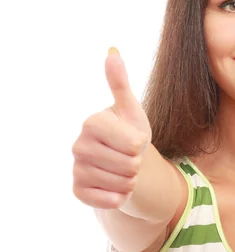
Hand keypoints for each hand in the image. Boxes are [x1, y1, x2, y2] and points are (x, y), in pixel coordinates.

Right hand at [72, 48, 151, 208]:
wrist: (123, 162)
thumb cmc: (129, 132)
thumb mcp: (131, 109)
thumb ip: (120, 83)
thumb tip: (112, 52)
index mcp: (92, 123)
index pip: (133, 144)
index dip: (140, 144)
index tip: (133, 139)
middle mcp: (78, 145)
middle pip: (129, 165)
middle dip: (137, 163)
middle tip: (129, 157)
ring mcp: (76, 169)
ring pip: (122, 183)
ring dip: (131, 180)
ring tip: (124, 170)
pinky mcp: (78, 191)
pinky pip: (111, 200)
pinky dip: (121, 196)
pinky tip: (116, 186)